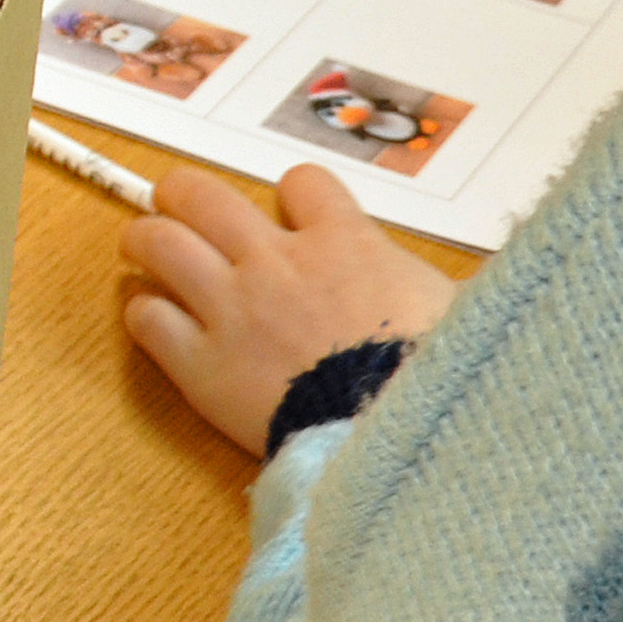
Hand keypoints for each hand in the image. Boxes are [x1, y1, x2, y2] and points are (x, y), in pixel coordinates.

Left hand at [122, 161, 458, 457]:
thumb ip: (440, 290)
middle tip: (178, 205)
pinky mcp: (201, 363)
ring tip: (141, 243)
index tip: (294, 213)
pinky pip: (149, 318)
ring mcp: (231, 308)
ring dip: (146, 237)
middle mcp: (276, 262)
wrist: (393, 438)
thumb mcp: (462, 315)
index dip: (295, 195)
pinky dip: (145, 312)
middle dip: (184, 195)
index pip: (301, 184)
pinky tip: (152, 317)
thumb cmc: (437, 381)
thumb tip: (481, 293)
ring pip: (160, 243)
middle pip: (202, 195)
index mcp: (343, 243)